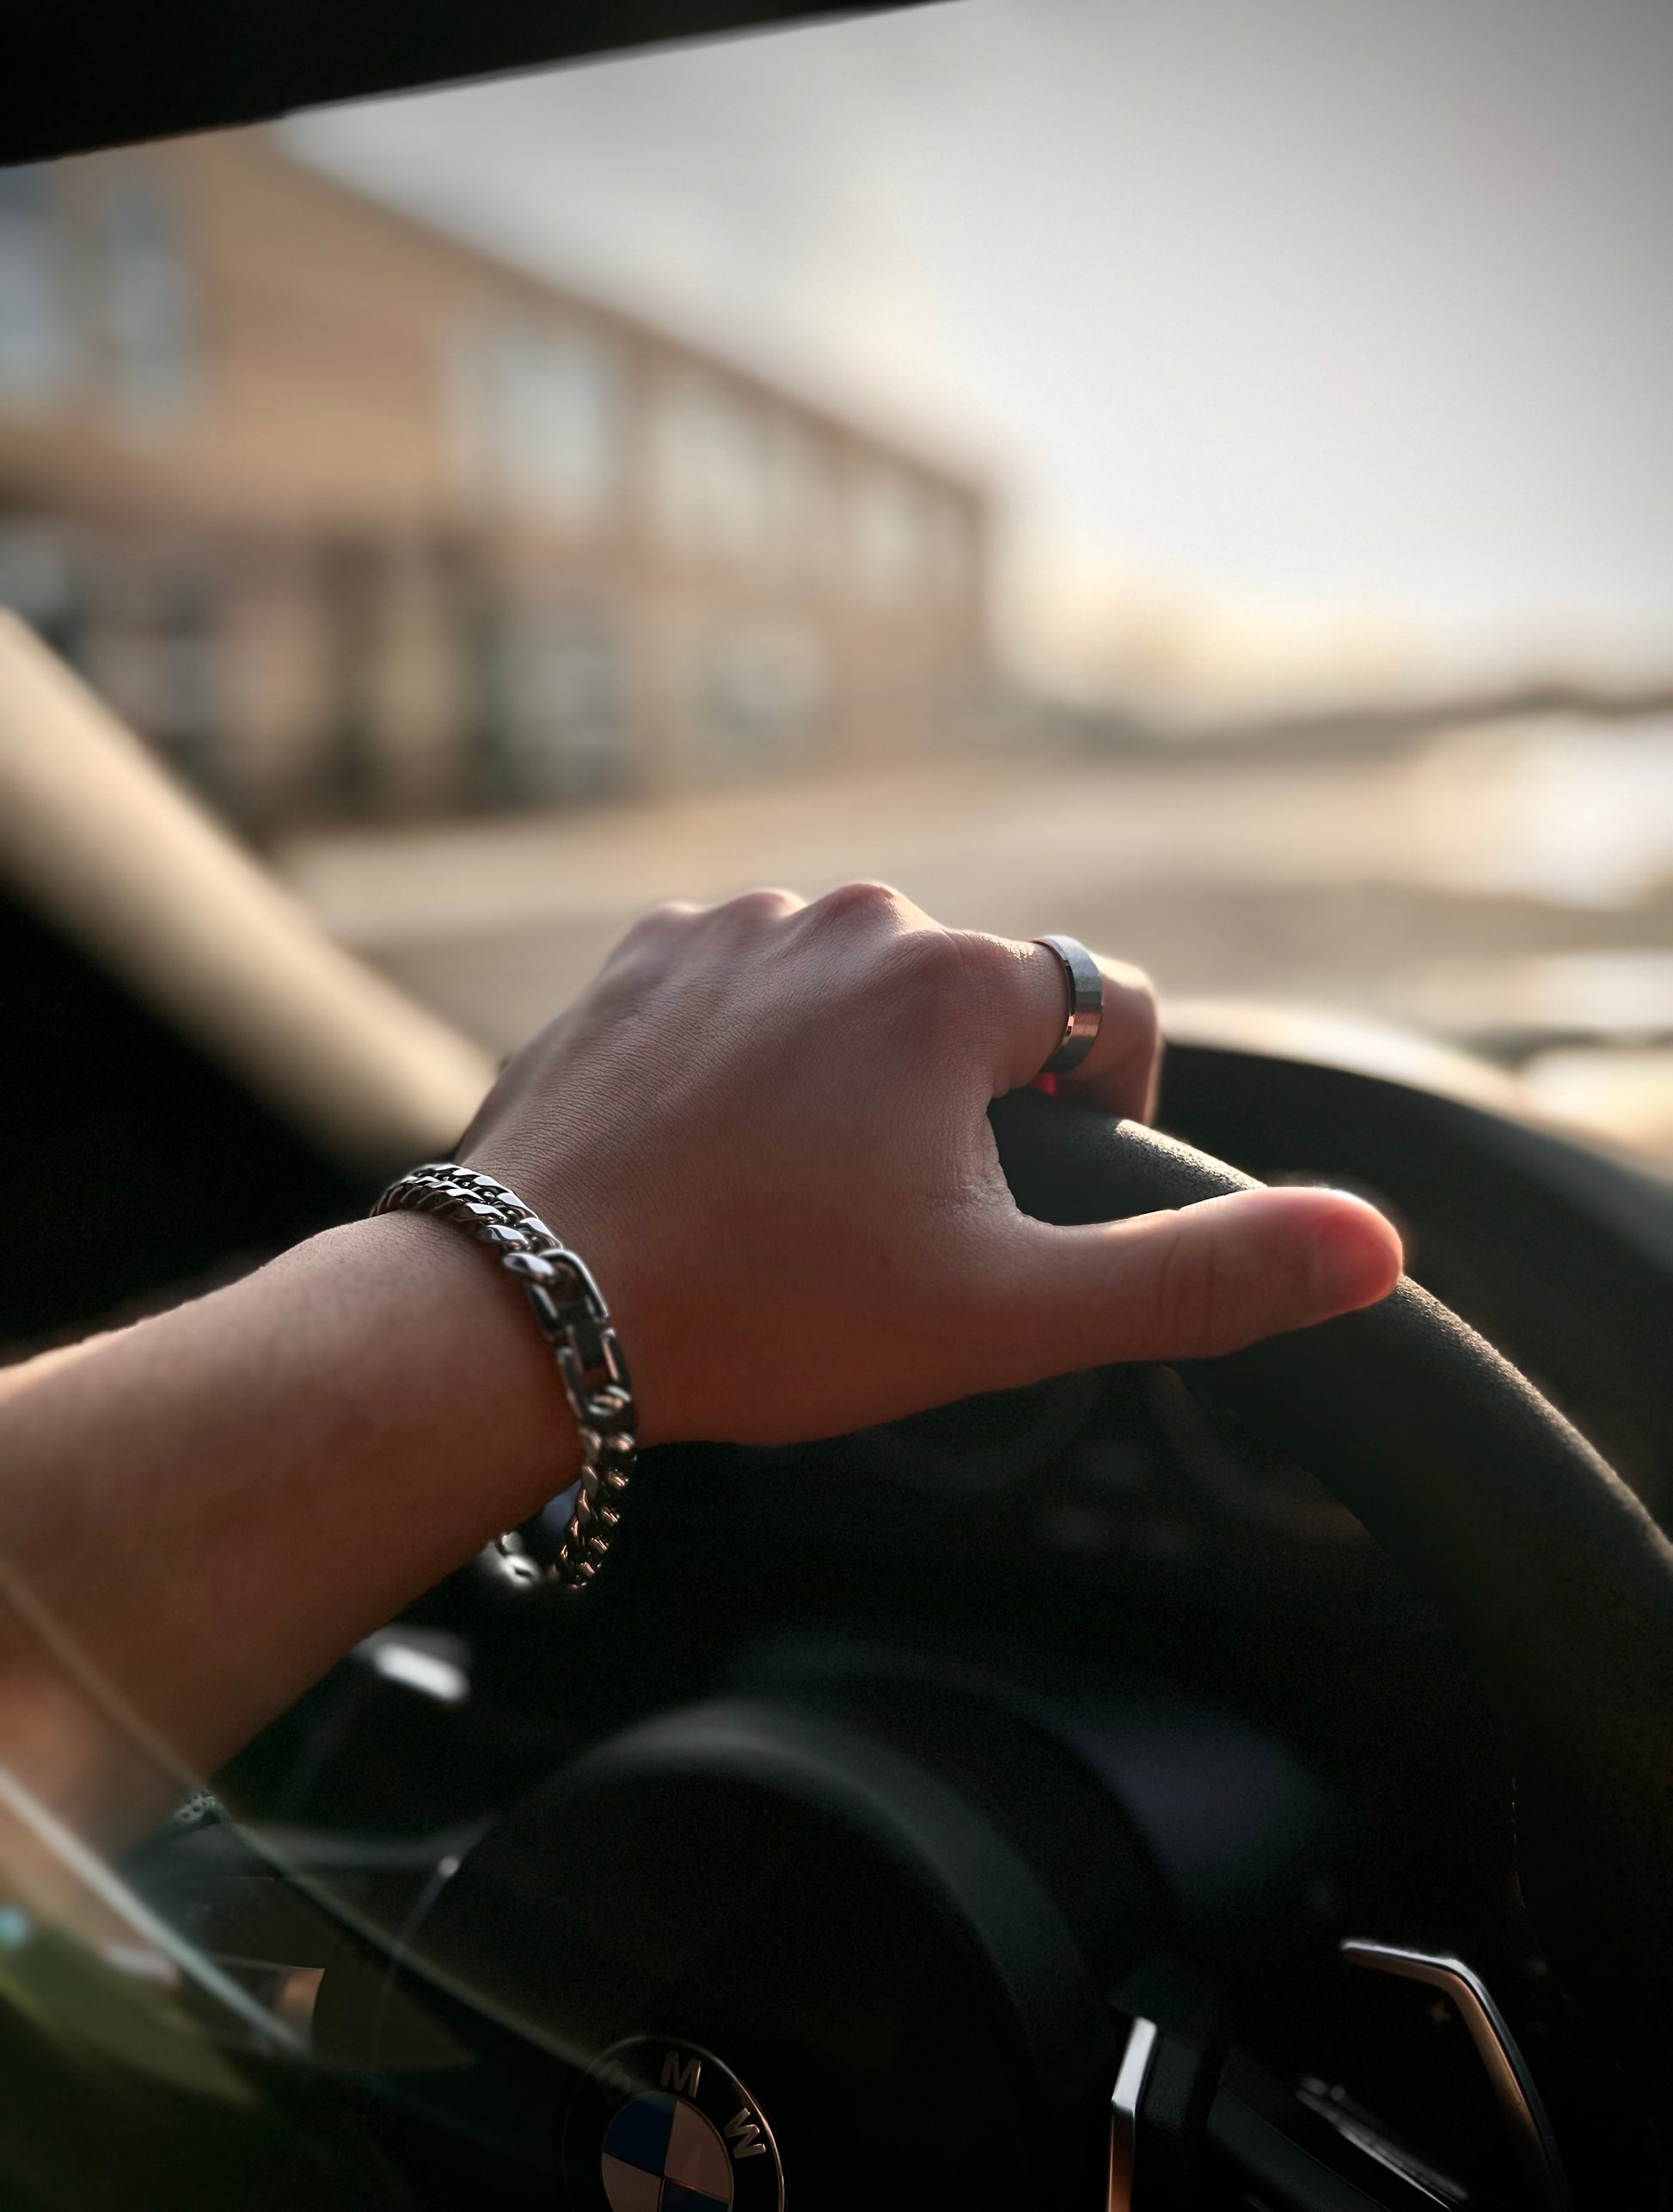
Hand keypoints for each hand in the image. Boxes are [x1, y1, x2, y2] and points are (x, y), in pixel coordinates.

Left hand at [461, 883, 1401, 1447]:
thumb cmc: (765, 1312)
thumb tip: (1373, 1245)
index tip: (1029, 1210)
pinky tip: (720, 1156)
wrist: (523, 1311)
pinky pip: (749, 993)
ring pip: (857, 995)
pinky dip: (757, 1059)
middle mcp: (842, 917)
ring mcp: (724, 928)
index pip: (1108, 1012)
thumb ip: (1197, 1276)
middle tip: (904, 1228)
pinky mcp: (636, 960)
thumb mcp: (1004, 1312)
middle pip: (976, 1004)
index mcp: (948, 982)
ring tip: (804, 1199)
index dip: (1106, 1118)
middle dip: (970, 1105)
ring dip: (861, 1077)